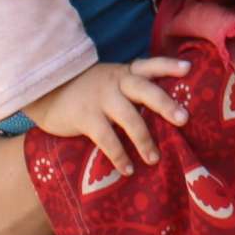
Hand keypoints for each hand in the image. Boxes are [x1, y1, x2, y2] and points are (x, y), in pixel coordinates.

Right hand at [21, 57, 189, 175]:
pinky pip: (107, 138)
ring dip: (144, 140)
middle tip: (184, 119)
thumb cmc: (86, 90)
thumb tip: (162, 109)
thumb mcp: (109, 81)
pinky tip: (127, 169)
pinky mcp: (86, 117)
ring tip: (154, 158)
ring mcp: (101, 99)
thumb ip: (130, 88)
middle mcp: (116, 82)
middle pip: (145, 90)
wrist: (46, 91)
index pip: (149, 65)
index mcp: (124, 73)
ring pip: (129, 118)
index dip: (168, 66)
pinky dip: (119, 155)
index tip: (189, 69)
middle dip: (166, 104)